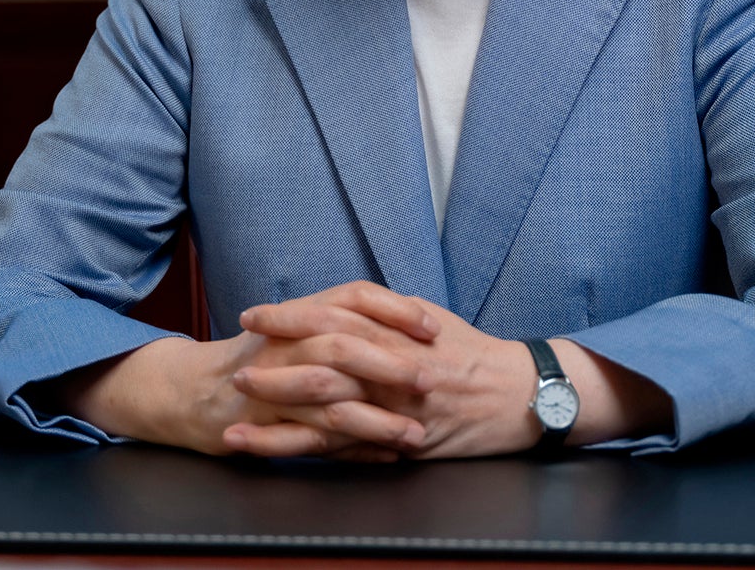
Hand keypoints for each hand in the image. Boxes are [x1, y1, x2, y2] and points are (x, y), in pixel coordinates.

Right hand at [51, 285, 441, 458]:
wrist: (195, 390)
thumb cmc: (259, 357)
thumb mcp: (298, 326)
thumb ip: (343, 320)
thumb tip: (404, 316)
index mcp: (302, 313)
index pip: (354, 297)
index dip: (394, 309)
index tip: (432, 325)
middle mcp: (288, 342)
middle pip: (344, 344)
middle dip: (391, 364)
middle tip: (431, 380)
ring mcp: (275, 385)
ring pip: (332, 400)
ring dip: (378, 419)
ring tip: (416, 435)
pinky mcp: (266, 425)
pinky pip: (315, 440)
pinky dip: (355, 451)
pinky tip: (385, 458)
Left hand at [234, 282, 540, 458]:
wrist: (520, 396)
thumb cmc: (473, 353)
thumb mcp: (428, 317)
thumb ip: (383, 311)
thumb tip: (340, 303)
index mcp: (395, 334)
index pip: (330, 320)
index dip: (288, 318)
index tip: (253, 315)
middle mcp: (392, 373)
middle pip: (321, 368)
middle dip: (274, 369)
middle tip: (235, 367)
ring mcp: (395, 412)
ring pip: (325, 415)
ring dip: (276, 417)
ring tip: (234, 420)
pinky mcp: (399, 445)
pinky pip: (343, 451)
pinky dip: (303, 451)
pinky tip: (269, 452)